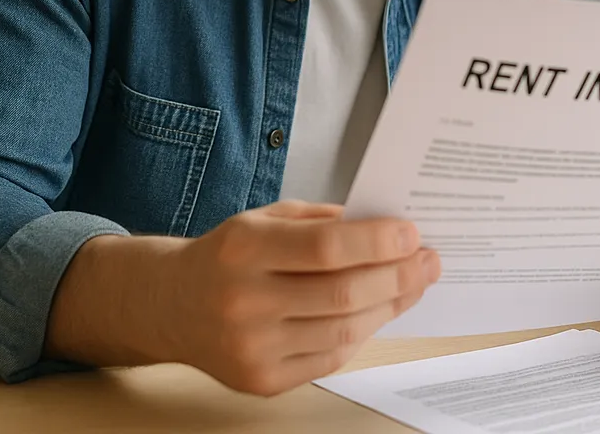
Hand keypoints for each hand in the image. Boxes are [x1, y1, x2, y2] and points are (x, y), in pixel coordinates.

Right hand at [168, 200, 439, 395]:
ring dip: (388, 305)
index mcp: (244, 248)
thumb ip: (322, 221)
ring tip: (413, 284)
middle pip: (341, 294)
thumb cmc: (228, 253)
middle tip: (428, 260)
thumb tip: (386, 228)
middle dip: (397, 275)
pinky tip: (378, 310)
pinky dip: (362, 333)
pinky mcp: (260, 381)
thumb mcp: (266, 218)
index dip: (376, 241)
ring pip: (342, 331)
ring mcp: (251, 348)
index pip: (325, 247)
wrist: (171, 305)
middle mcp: (244, 301)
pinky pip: (329, 357)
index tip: (412, 233)